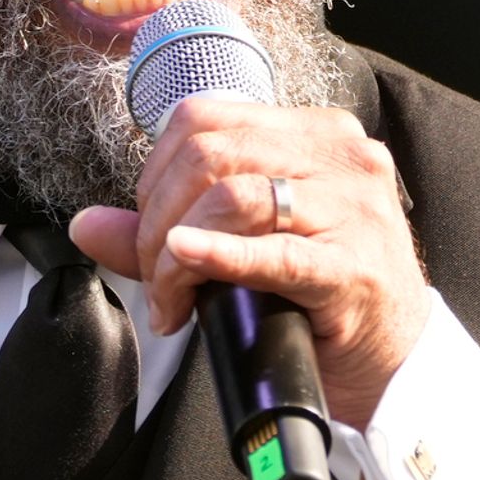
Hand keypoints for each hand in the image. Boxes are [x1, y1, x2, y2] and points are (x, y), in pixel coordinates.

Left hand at [70, 96, 426, 422]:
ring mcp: (352, 208)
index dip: (155, 174)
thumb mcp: (243, 246)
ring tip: (175, 302)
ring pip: (234, 196)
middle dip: (158, 220)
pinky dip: (222, 254)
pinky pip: (277, 251)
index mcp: (311, 134)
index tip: (152, 233)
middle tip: (158, 280)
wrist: (393, 359)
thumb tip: (86, 225)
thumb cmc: (317, 298)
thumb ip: (167, 230)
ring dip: (178, 254)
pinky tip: (188, 259)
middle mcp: (337, 156)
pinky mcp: (354, 267)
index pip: (203, 120)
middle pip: (209, 154)